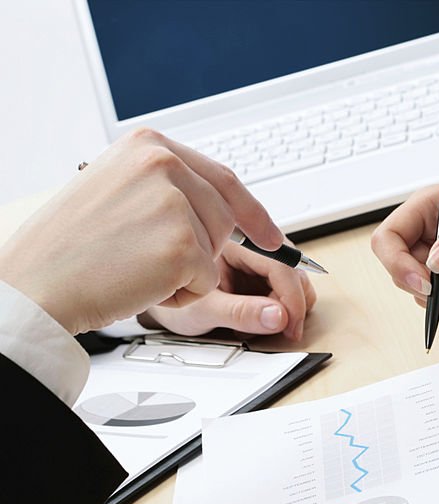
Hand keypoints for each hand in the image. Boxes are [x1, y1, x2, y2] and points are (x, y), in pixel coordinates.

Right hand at [0, 128, 282, 334]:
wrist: (37, 283)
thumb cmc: (70, 247)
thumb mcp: (118, 189)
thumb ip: (167, 187)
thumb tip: (220, 203)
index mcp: (149, 145)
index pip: (222, 178)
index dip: (252, 212)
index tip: (272, 236)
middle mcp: (164, 164)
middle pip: (225, 217)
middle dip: (200, 249)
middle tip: (146, 257)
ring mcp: (175, 203)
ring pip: (216, 250)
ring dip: (187, 272)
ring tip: (135, 266)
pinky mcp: (183, 245)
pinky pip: (207, 281)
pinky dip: (181, 295)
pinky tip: (140, 284)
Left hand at [140, 241, 316, 340]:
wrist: (153, 297)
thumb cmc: (167, 296)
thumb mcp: (203, 310)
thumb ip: (241, 312)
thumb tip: (277, 317)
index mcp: (230, 238)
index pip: (278, 262)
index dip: (292, 296)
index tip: (291, 323)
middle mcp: (245, 242)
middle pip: (290, 266)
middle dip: (291, 300)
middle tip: (283, 328)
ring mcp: (252, 256)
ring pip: (290, 276)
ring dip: (285, 304)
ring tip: (260, 322)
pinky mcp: (254, 268)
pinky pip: (280, 284)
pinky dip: (278, 304)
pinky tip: (258, 315)